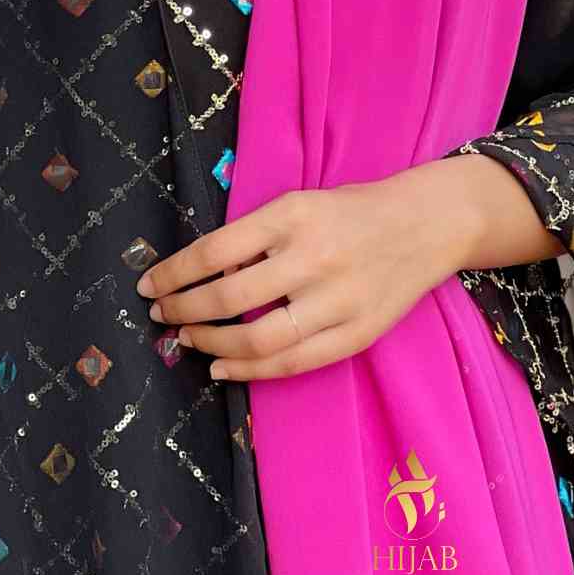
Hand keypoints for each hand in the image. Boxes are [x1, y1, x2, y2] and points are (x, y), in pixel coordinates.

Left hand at [134, 161, 481, 381]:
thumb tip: (194, 274)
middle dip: (183, 310)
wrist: (425, 224)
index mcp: (291, 215)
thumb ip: (254, 235)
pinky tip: (223, 366)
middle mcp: (312, 257)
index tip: (148, 284)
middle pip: (228, 297)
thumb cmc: (350, 211)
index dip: (173, 273)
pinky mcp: (356, 334)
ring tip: (187, 339)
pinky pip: (293, 363)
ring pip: (257, 338)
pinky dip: (250, 371)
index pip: (214, 251)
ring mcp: (336, 300)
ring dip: (210, 343)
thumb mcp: (298, 203)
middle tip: (161, 314)